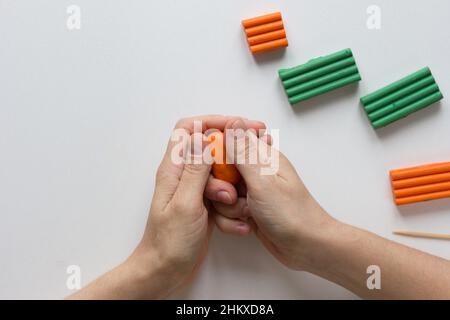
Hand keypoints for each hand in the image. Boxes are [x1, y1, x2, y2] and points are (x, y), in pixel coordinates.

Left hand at [129, 115, 266, 297]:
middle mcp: (182, 175)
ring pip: (218, 170)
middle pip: (208, 147)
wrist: (166, 269)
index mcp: (173, 169)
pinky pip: (221, 190)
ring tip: (232, 201)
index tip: (236, 127)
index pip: (188, 129)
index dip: (212, 122)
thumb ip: (196, 170)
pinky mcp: (203, 202)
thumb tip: (204, 138)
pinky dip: (232, 198)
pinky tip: (235, 217)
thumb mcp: (185, 204)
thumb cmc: (170, 242)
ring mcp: (193, 188)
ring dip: (230, 183)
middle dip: (229, 153)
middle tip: (246, 163)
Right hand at [207, 118, 334, 270]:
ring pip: (218, 192)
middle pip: (218, 170)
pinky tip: (245, 225)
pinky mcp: (245, 209)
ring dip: (226, 207)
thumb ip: (243, 152)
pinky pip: (224, 210)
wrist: (305, 247)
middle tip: (232, 196)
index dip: (214, 154)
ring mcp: (249, 191)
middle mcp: (254, 171)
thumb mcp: (263, 180)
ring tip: (245, 213)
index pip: (227, 142)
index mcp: (261, 156)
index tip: (215, 169)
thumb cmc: (292, 214)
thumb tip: (233, 122)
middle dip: (219, 187)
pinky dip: (230, 220)